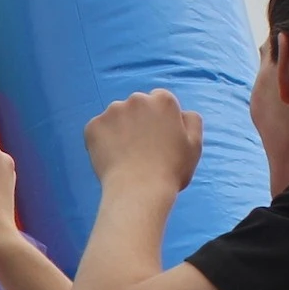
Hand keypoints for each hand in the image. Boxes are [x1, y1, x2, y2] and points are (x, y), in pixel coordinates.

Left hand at [83, 90, 202, 195]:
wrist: (138, 190)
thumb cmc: (170, 170)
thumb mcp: (194, 145)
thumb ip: (191, 121)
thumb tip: (182, 112)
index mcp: (163, 101)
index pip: (160, 101)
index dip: (159, 120)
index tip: (157, 138)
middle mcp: (137, 99)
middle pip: (137, 106)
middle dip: (138, 121)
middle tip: (141, 148)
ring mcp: (112, 111)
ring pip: (116, 117)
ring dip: (120, 129)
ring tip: (126, 156)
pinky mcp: (93, 126)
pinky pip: (98, 130)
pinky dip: (102, 141)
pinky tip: (112, 159)